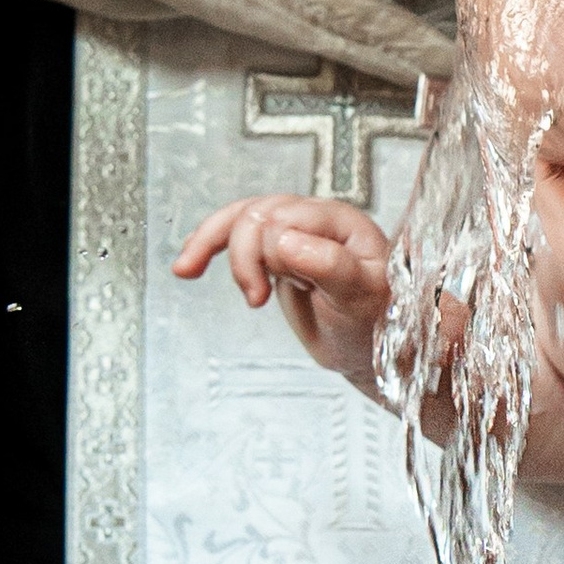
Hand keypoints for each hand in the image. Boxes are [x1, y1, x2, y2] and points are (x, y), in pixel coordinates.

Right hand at [174, 193, 390, 384]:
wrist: (368, 349)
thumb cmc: (376, 324)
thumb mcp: (360, 299)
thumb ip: (330, 267)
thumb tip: (284, 240)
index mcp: (341, 222)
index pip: (283, 218)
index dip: (262, 253)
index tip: (260, 298)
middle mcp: (317, 219)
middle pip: (257, 214)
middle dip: (242, 256)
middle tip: (253, 300)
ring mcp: (295, 231)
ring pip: (241, 218)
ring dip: (211, 242)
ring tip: (187, 270)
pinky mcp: (277, 250)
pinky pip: (237, 234)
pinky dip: (209, 244)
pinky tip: (189, 261)